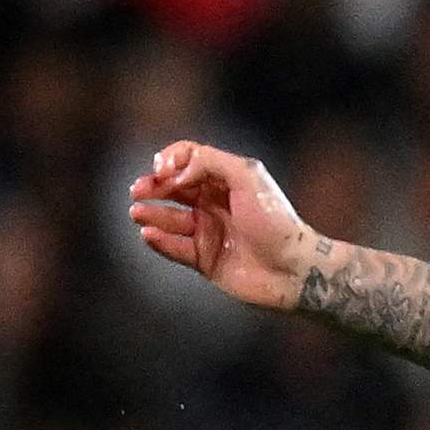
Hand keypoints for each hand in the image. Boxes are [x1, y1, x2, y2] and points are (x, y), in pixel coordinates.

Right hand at [125, 141, 319, 309]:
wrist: (293, 269)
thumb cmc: (276, 222)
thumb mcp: (247, 176)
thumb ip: (209, 161)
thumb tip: (176, 173)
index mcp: (226, 182)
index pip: (188, 161)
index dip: (171, 161)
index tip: (165, 171)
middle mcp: (215, 204)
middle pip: (173, 189)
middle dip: (153, 187)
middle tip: (138, 190)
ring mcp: (209, 232)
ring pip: (169, 219)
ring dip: (150, 213)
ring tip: (137, 212)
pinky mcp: (205, 259)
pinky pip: (173, 247)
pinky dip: (159, 240)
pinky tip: (148, 233)